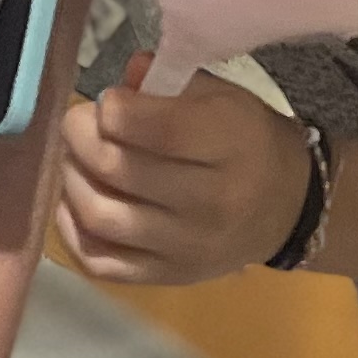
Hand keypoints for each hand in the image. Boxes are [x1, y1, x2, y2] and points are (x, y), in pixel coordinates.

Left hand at [53, 56, 313, 288]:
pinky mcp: (167, 278)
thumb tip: (122, 80)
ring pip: (102, 216)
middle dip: (82, 138)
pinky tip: (74, 201)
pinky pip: (100, 260)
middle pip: (119, 170)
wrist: (285, 208)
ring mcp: (187, 247)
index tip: (108, 100)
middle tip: (78, 123)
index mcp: (232, 145)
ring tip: (75, 158)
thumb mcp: (224, 97)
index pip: (158, 129)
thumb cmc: (248, 141)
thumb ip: (171, 82)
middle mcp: (212, 202)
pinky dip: (72, 229)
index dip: (115, 109)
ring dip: (72, 180)